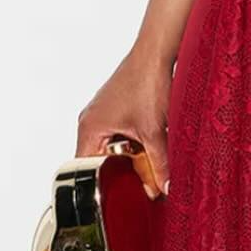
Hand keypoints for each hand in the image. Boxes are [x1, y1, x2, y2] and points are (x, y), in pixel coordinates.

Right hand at [76, 47, 172, 198]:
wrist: (156, 53)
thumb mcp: (154, 132)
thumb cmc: (147, 84)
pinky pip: (117, 135)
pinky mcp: (114, 108)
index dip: (100, 184)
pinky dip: (131, 144)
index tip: (116, 197)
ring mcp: (101, 113)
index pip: (84, 168)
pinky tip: (147, 146)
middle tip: (137, 186)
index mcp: (89, 128)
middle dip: (118, 173)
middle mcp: (90, 121)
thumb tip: (166, 188)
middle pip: (99, 160)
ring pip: (111, 148)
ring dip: (127, 157)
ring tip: (145, 166)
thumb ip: (159, 164)